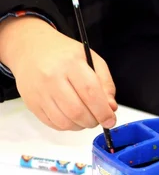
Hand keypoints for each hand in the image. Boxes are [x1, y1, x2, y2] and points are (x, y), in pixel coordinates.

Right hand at [0, 16, 117, 130]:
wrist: (31, 49)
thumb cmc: (65, 54)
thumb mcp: (92, 59)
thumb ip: (105, 83)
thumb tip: (111, 108)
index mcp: (71, 63)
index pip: (90, 92)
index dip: (103, 111)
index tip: (110, 120)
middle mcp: (52, 77)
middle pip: (77, 111)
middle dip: (93, 121)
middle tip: (99, 119)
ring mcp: (39, 91)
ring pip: (64, 121)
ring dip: (80, 125)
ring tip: (86, 118)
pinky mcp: (31, 102)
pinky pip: (52, 123)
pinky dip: (67, 126)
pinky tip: (72, 117)